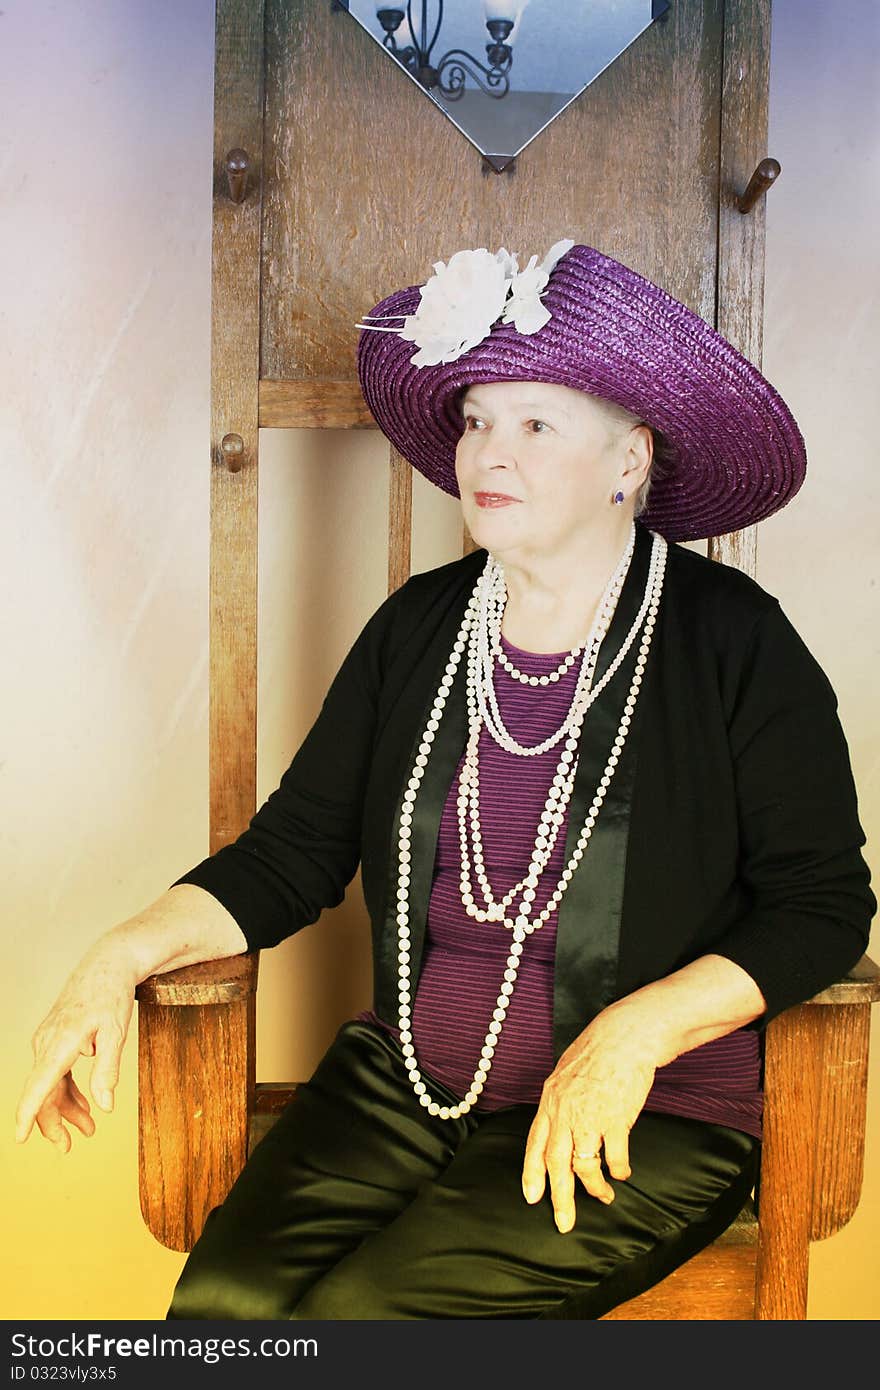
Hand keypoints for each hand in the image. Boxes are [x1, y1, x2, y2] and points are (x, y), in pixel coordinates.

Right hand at [15, 943, 136, 1151]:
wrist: (108, 963)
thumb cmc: (112, 995)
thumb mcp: (117, 1032)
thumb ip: (108, 1070)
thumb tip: (104, 1105)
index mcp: (60, 1043)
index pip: (38, 1086)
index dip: (27, 1115)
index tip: (21, 1138)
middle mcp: (47, 1043)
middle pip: (42, 1092)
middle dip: (54, 1123)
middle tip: (70, 1147)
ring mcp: (48, 1040)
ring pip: (50, 1083)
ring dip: (65, 1108)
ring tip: (88, 1129)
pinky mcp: (56, 1038)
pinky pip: (56, 1071)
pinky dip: (68, 1090)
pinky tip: (84, 1105)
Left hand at [521, 1006, 662, 1232]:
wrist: (625, 1036)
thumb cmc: (598, 1051)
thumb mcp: (566, 1073)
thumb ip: (560, 1101)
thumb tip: (559, 1126)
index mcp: (550, 1100)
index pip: (535, 1143)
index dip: (532, 1173)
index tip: (531, 1197)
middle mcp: (565, 1112)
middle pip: (556, 1163)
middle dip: (559, 1197)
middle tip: (564, 1222)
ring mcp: (590, 1116)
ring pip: (585, 1165)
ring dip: (594, 1187)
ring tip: (603, 1196)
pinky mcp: (616, 1119)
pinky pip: (615, 1157)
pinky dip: (619, 1170)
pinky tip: (623, 1173)